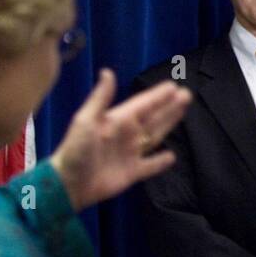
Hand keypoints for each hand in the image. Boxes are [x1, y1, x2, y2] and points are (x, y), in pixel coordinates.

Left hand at [50, 69, 192, 211]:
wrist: (68, 185)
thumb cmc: (76, 150)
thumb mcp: (85, 120)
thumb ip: (100, 98)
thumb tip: (107, 71)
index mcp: (117, 120)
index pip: (143, 105)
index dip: (158, 96)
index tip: (173, 86)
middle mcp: (127, 135)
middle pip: (154, 117)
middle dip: (170, 106)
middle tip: (187, 95)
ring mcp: (131, 154)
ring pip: (156, 136)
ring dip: (169, 124)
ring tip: (183, 112)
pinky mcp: (133, 173)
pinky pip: (151, 165)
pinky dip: (161, 162)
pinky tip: (172, 156)